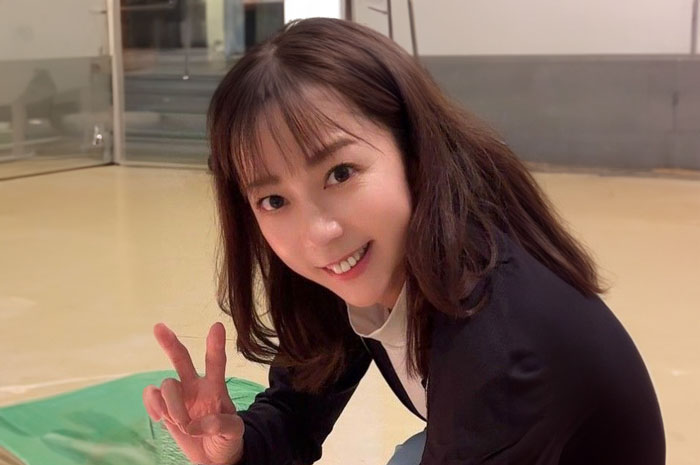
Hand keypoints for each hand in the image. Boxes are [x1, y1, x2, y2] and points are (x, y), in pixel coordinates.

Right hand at [143, 322, 244, 464]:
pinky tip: (161, 418)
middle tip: (159, 327)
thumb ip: (223, 425)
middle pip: (182, 359)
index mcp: (216, 387)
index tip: (216, 326)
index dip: (215, 345)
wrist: (212, 457)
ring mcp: (179, 396)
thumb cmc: (227, 438)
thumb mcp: (234, 432)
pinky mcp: (164, 408)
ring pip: (167, 385)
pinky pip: (151, 396)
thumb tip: (202, 423)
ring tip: (181, 424)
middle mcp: (195, 386)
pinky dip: (153, 406)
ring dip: (172, 406)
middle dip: (170, 344)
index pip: (216, 362)